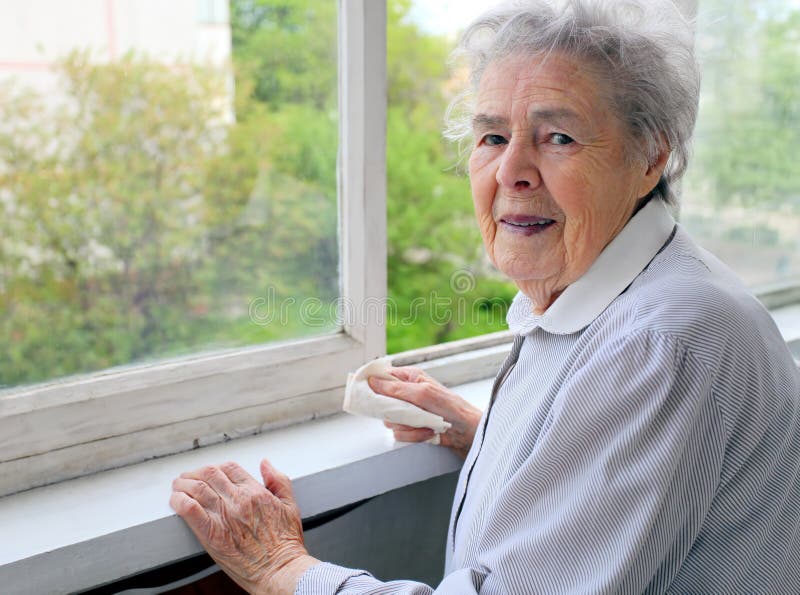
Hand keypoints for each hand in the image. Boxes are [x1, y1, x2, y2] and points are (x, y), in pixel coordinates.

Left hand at [170, 459, 318, 594]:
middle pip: (209, 474)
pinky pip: (189, 510)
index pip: (229, 468)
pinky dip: (179, 501)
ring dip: (183, 484)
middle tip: (188, 477)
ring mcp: (223, 516)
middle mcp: (238, 500)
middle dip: (195, 472)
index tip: (211, 473)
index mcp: (255, 492)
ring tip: (177, 486)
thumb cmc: (285, 543)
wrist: (279, 570)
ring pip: (196, 488)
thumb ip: (278, 481)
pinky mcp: (211, 534)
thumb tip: (266, 464)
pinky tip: (175, 501)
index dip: (217, 467)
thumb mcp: (290, 505)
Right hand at [368, 366, 482, 458]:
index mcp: (409, 378)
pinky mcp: (411, 429)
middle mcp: (406, 394)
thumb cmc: (451, 408)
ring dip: (408, 426)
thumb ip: (396, 389)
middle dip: (395, 412)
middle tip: (407, 412)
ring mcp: (408, 412)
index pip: (382, 376)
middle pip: (381, 403)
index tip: (365, 392)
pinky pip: (399, 434)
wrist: (467, 433)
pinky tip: (428, 433)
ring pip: (389, 421)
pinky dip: (414, 436)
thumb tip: (373, 382)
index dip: (372, 383)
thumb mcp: (423, 394)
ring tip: (426, 424)